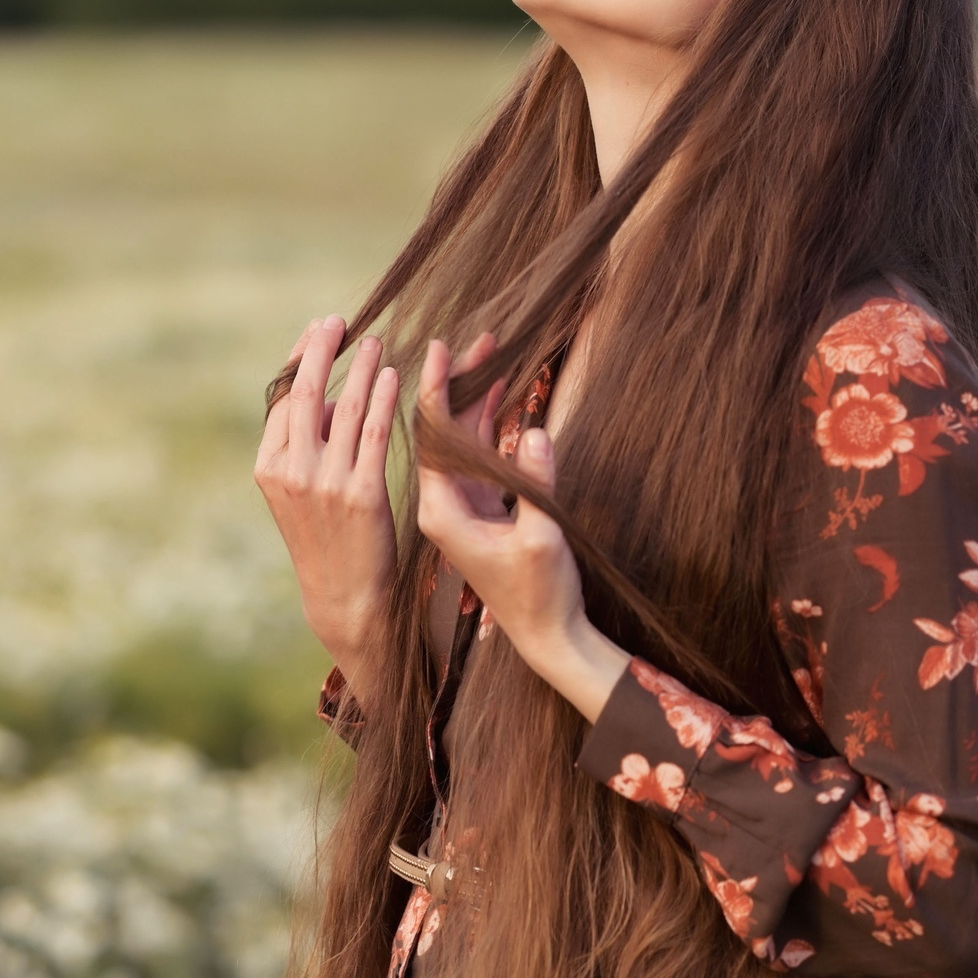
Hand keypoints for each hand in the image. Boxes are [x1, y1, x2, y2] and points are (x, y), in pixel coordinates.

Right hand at [255, 315, 403, 708]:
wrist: (344, 597)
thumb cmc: (326, 538)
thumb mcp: (297, 493)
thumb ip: (304, 446)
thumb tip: (320, 397)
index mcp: (269, 468)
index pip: (282, 399)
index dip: (301, 358)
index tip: (318, 329)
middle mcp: (292, 472)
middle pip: (307, 394)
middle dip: (323, 350)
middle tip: (339, 322)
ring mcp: (326, 483)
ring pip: (344, 408)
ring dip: (360, 368)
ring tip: (374, 343)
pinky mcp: (363, 494)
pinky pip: (375, 433)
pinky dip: (383, 399)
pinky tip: (393, 377)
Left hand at [414, 337, 630, 721]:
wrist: (546, 636)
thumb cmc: (541, 594)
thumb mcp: (541, 538)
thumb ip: (534, 485)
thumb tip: (531, 432)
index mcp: (442, 511)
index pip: (431, 436)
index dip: (438, 389)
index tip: (441, 348)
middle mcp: (443, 503)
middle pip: (444, 430)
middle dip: (460, 384)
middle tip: (478, 340)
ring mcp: (463, 504)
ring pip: (463, 440)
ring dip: (477, 399)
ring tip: (493, 354)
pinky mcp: (483, 507)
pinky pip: (480, 455)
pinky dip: (490, 423)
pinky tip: (502, 392)